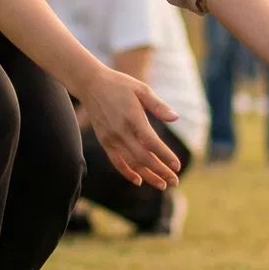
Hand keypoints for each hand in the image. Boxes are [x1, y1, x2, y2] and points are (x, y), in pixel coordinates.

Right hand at [80, 66, 181, 189]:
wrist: (91, 84)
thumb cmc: (120, 85)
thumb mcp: (142, 89)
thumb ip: (158, 106)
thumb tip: (176, 118)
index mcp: (133, 117)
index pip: (151, 143)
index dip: (165, 156)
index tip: (177, 166)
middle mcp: (121, 131)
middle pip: (143, 158)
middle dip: (160, 171)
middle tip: (174, 181)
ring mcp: (111, 138)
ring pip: (131, 163)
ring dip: (147, 176)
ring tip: (162, 185)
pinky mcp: (105, 141)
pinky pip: (116, 161)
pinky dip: (127, 173)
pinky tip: (138, 180)